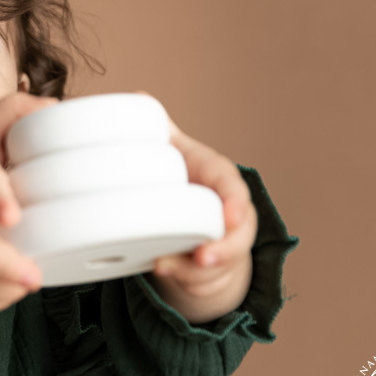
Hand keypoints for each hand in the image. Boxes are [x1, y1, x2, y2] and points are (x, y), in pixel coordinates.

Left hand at [137, 92, 256, 322]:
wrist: (194, 217)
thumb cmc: (184, 180)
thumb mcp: (175, 154)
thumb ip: (159, 129)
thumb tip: (136, 97)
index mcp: (218, 179)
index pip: (233, 187)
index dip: (234, 202)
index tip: (229, 216)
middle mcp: (227, 212)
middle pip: (239, 233)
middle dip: (224, 248)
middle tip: (202, 256)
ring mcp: (221, 242)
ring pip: (221, 261)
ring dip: (195, 268)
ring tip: (166, 265)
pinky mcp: (208, 267)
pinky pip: (202, 278)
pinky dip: (182, 277)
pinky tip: (162, 269)